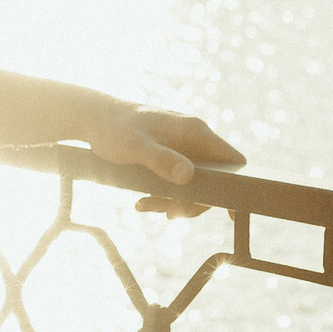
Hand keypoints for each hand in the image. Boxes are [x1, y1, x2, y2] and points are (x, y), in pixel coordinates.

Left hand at [82, 105, 244, 218]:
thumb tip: (189, 177)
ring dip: (175, 201)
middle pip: (213, 180)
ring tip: (146, 205)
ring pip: (193, 184)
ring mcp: (182, 147)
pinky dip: (164, 195)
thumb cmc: (113, 128)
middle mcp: (193, 139)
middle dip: (193, 201)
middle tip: (169, 213)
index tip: (230, 211)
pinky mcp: (170, 156)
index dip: (238, 186)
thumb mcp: (134, 147)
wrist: (94, 118)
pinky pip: (177, 182)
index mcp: (194, 131)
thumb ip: (161, 160)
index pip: (232, 160)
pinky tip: (143, 202)